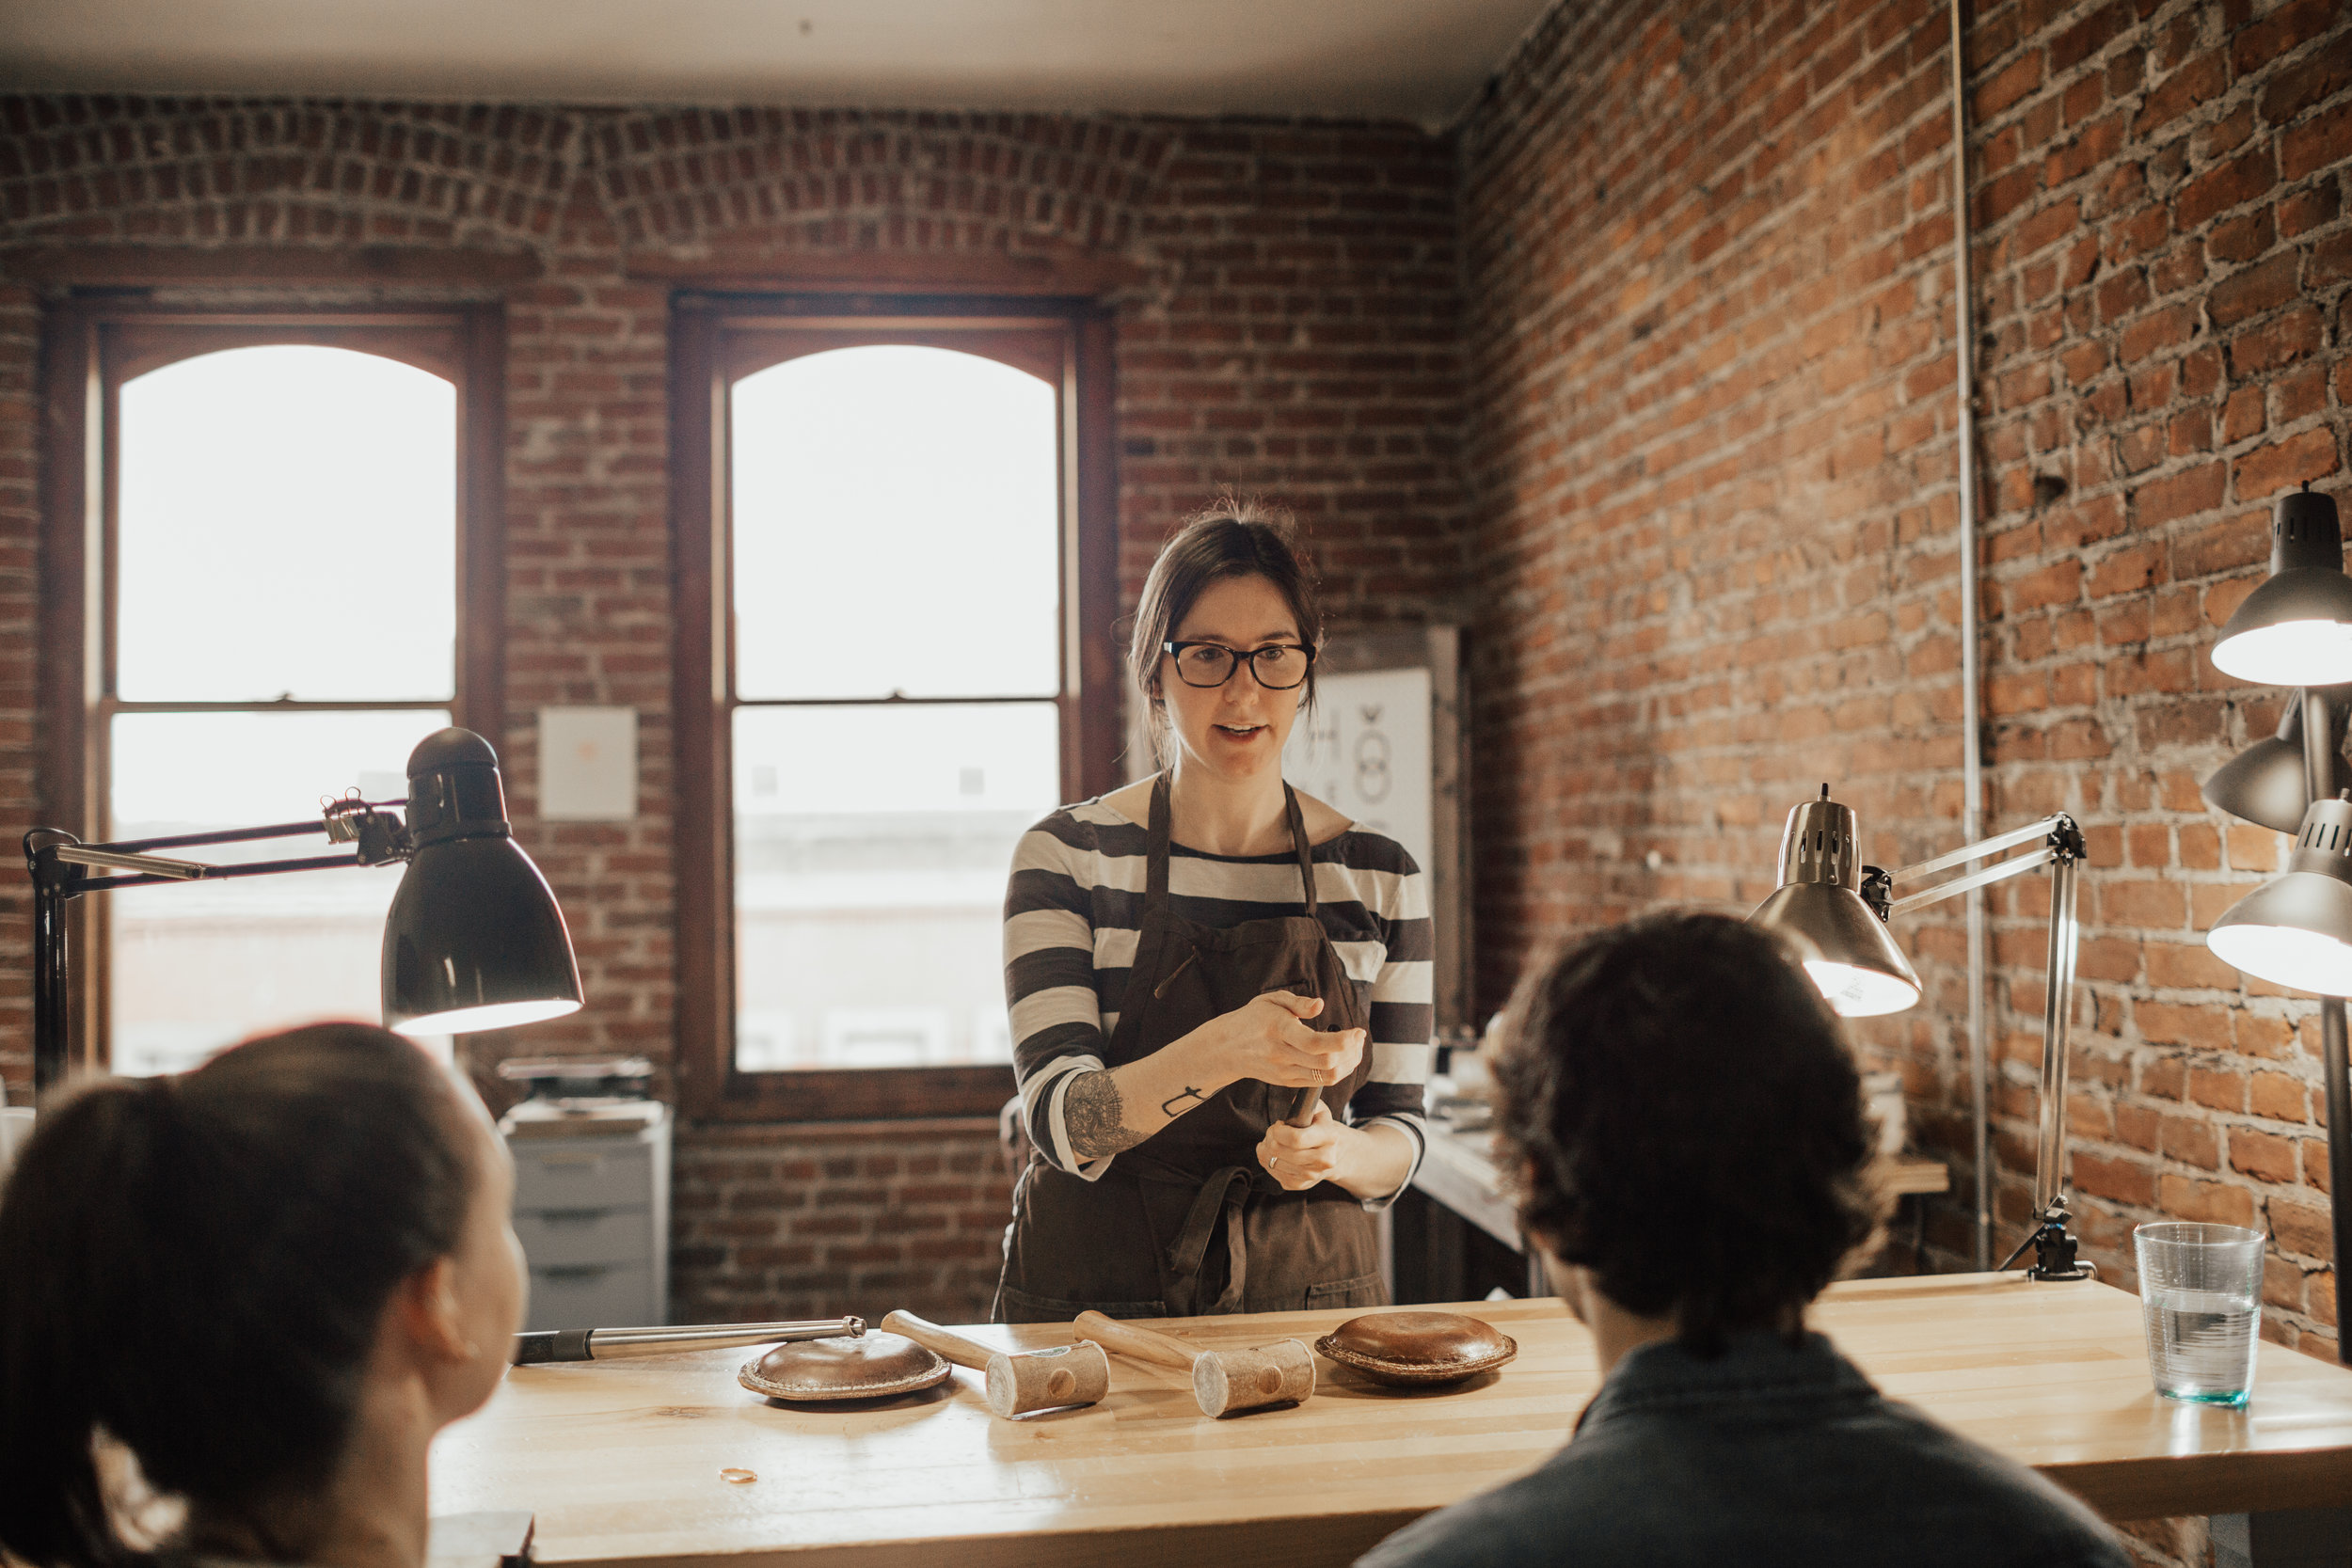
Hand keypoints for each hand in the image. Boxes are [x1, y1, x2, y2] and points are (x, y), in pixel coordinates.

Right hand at [1194, 990, 1364, 1092]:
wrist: (1227, 1049)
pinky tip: (1343, 1057)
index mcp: (1279, 1030)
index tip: (1357, 1031)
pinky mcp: (1288, 1082)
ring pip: (1327, 1077)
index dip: (1342, 1040)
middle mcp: (1282, 1055)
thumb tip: (1320, 1005)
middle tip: (1358, 1037)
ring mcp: (1285, 1072)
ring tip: (1354, 1047)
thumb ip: (1298, 1002)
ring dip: (1349, 1064)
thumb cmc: (1253, 1019)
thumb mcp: (1271, 1000)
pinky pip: (1320, 1082)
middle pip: (1327, 1064)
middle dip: (1351, 1052)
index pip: (1315, 1043)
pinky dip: (1339, 1071)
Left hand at [1258, 1100, 1348, 1191]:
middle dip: (1270, 1138)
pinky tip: (1274, 1155)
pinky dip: (1268, 1162)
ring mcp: (1312, 1175)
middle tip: (1272, 1132)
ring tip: (1272, 1142)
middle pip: (1280, 1151)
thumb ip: (1307, 1104)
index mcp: (1330, 1137)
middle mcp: (1324, 1160)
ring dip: (1266, 1150)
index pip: (1296, 1138)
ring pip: (1274, 1163)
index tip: (1278, 1125)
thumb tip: (1295, 1104)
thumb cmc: (1320, 1127)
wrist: (1332, 1153)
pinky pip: (1274, 1174)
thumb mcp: (1319, 1110)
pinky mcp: (1301, 1185)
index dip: (1279, 1131)